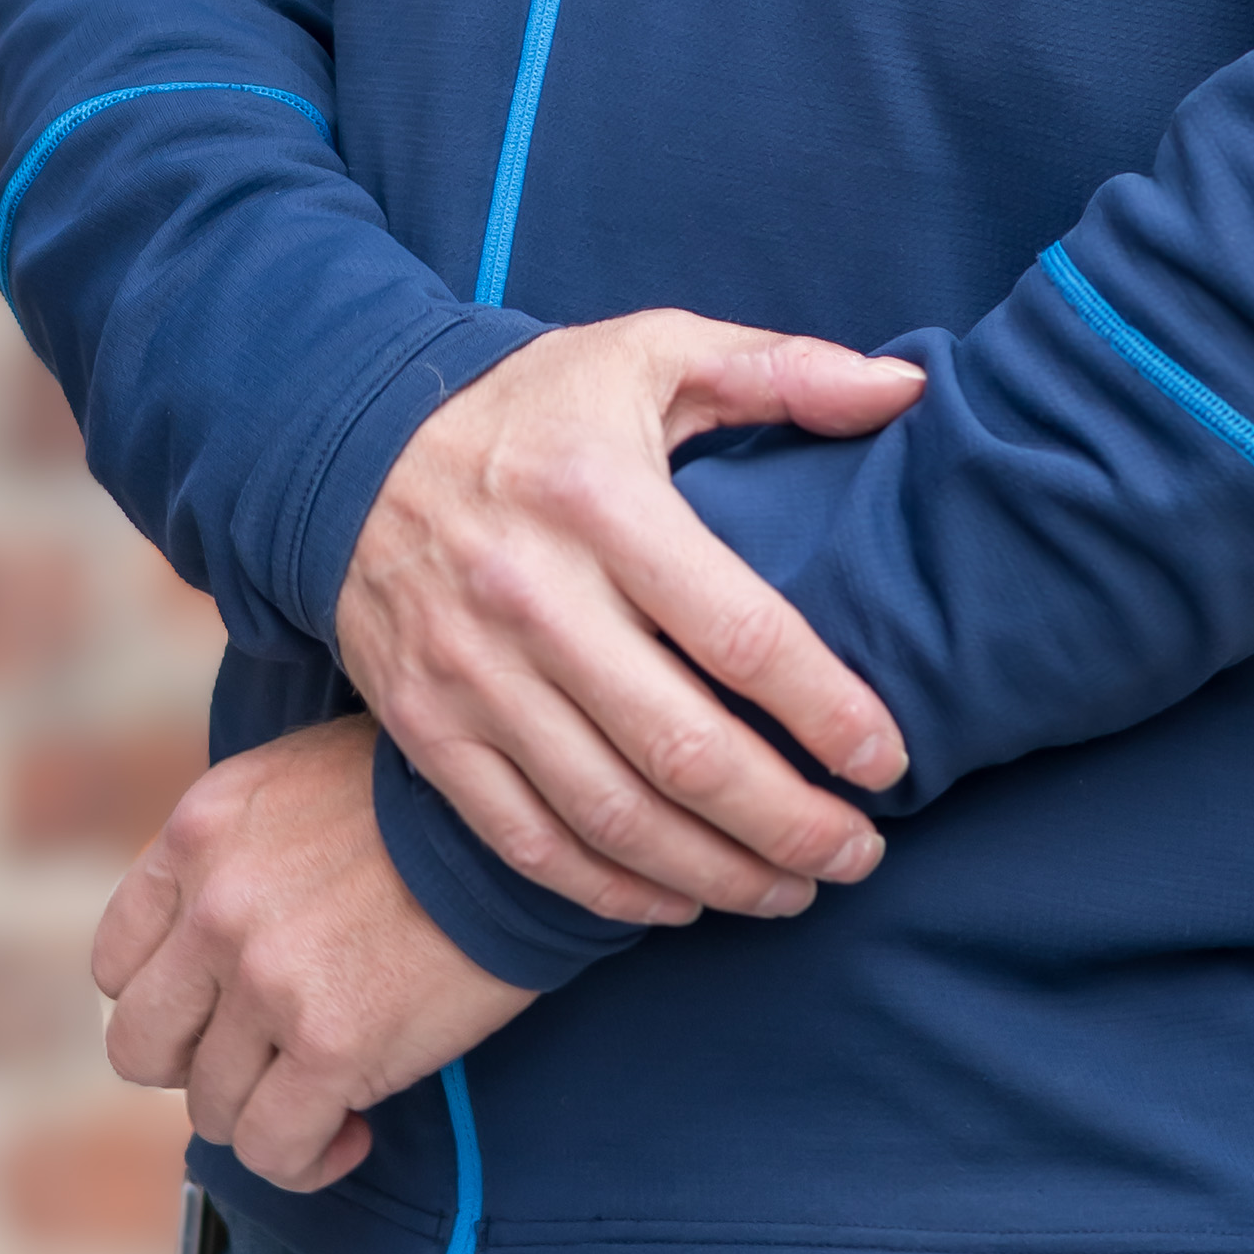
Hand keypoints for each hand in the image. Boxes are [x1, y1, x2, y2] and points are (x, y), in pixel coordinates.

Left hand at [95, 715, 532, 1194]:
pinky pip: (274, 1149)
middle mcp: (217, 904)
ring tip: (325, 1090)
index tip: (221, 1008)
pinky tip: (350, 1130)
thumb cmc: (432, 796)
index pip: (119, 960)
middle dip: (201, 1063)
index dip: (172, 998)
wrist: (529, 811)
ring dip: (266, 1110)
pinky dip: (308, 1157)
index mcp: (202, 830)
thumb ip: (239, 852)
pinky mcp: (331, 1043)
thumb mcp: (303, 781)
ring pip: (211, 1105)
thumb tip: (217, 935)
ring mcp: (268, 977)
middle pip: (143, 1044)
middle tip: (265, 1054)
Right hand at [335, 307, 923, 929]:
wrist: (350, 446)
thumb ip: (783, 370)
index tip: (889, 762)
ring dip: (716, 874)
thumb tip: (902, 392)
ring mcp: (471, 676)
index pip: (740, 633)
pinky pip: (528, 841)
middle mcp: (532, 596)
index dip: (827, 712)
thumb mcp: (653, 352)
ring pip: (611, 815)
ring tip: (794, 891)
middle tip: (860, 854)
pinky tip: (682, 901)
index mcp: (602, 499)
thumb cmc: (537, 402)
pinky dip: (611, 891)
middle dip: (788, 823)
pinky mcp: (427, 732)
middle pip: (683, 750)